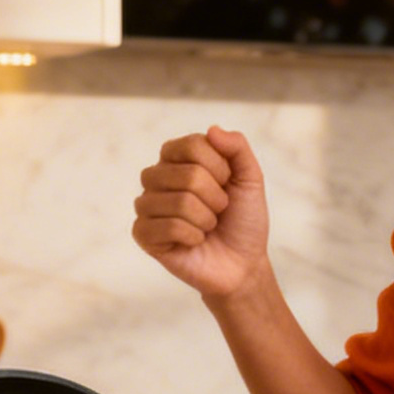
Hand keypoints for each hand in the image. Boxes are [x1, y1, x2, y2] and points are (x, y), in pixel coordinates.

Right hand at [132, 126, 270, 302]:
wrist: (242, 263)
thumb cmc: (242, 220)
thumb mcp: (250, 179)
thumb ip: (237, 148)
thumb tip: (213, 130)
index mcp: (177, 157)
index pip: (193, 145)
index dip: (220, 168)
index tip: (227, 184)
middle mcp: (156, 177)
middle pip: (188, 175)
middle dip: (216, 198)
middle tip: (218, 210)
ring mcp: (147, 205)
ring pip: (180, 202)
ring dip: (206, 219)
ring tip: (207, 226)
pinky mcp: (142, 233)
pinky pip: (169, 227)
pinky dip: (193, 236)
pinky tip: (194, 241)